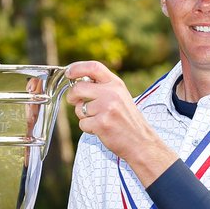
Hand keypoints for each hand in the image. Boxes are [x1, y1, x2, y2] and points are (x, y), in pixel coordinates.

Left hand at [65, 61, 177, 186]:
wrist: (141, 141)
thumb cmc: (128, 120)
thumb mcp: (120, 96)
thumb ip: (103, 87)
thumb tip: (77, 82)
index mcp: (116, 84)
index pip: (93, 67)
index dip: (77, 68)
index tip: (69, 72)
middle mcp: (112, 93)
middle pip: (79, 88)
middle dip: (72, 96)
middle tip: (74, 101)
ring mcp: (107, 108)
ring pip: (79, 108)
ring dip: (83, 116)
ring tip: (98, 120)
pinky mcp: (102, 123)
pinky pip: (82, 123)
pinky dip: (88, 128)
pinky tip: (100, 129)